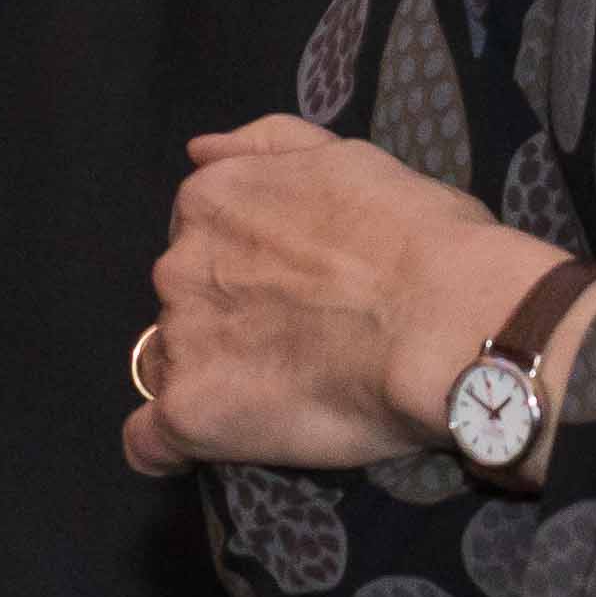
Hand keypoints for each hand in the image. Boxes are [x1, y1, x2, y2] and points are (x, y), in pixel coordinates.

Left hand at [122, 116, 555, 477]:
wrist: (444, 318)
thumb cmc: (418, 236)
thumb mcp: (346, 157)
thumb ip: (267, 146)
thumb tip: (198, 149)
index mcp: (212, 200)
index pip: (196, 243)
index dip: (243, 273)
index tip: (291, 295)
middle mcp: (180, 264)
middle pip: (182, 304)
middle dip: (224, 323)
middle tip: (299, 344)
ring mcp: (181, 339)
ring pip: (169, 368)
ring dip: (209, 379)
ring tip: (281, 395)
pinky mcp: (190, 412)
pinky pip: (151, 443)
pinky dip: (172, 449)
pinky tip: (209, 451)